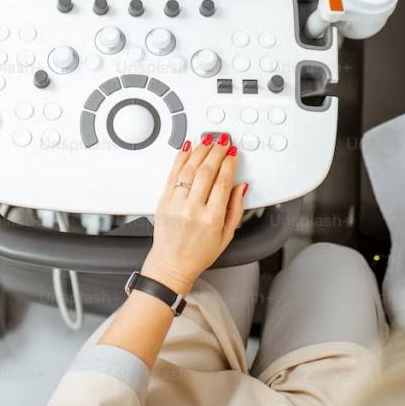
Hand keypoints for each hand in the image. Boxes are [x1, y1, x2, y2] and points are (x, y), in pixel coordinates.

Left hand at [141, 134, 247, 296]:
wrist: (171, 265)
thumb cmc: (198, 254)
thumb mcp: (226, 235)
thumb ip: (236, 209)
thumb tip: (241, 186)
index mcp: (211, 218)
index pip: (223, 182)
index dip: (229, 163)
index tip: (233, 153)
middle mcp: (193, 209)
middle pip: (207, 171)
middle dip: (217, 151)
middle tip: (222, 141)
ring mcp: (176, 204)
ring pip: (189, 169)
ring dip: (200, 151)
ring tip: (208, 140)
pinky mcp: (163, 201)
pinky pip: (172, 174)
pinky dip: (180, 158)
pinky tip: (187, 148)